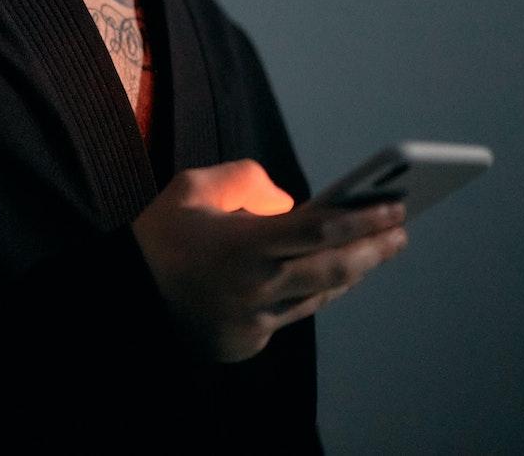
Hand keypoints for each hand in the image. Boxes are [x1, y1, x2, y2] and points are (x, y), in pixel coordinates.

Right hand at [131, 159, 407, 361]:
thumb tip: (287, 200)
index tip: (395, 205)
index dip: (364, 217)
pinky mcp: (247, 343)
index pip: (321, 229)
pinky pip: (287, 316)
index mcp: (243, 244)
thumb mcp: (192, 188)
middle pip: (335, 269)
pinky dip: (302, 294)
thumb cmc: (158, 237)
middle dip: (374, 248)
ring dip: (347, 274)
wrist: (122, 300)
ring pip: (317, 297)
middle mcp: (255, 287)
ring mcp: (253, 321)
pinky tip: (318, 279)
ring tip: (369, 251)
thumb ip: (245, 180)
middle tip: (400, 232)